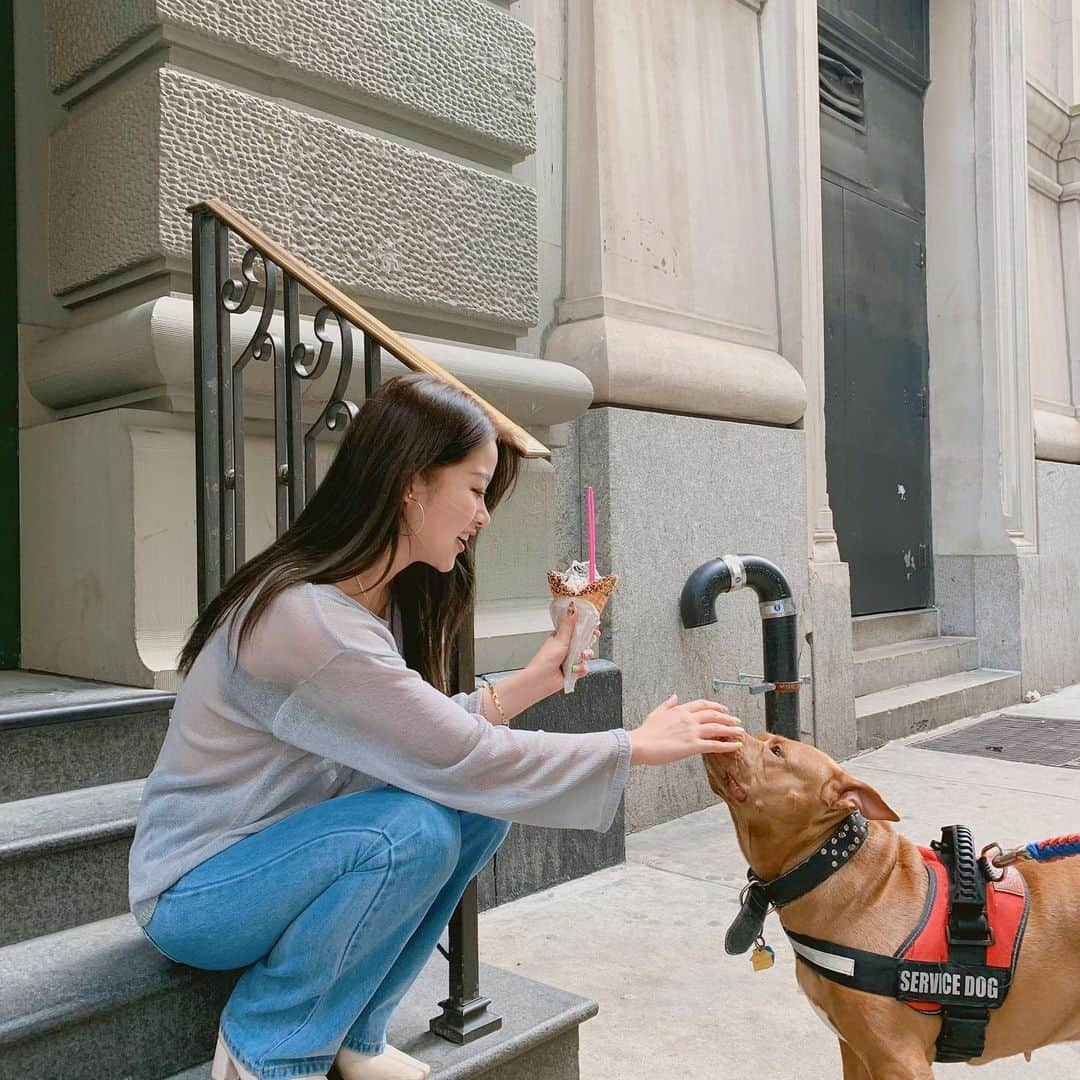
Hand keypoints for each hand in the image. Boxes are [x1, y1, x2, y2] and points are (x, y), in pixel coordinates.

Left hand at [526, 602, 599, 695]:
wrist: (541, 680)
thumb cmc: (545, 660)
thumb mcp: (560, 639)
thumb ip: (569, 624)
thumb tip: (573, 608)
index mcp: (562, 637)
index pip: (577, 629)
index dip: (587, 629)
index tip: (594, 629)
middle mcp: (567, 648)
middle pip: (584, 642)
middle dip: (588, 644)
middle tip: (588, 643)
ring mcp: (570, 659)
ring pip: (586, 655)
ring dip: (584, 657)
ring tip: (578, 658)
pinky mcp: (573, 671)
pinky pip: (584, 668)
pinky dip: (581, 669)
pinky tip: (575, 669)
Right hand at [628, 694, 743, 765]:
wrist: (640, 744)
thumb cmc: (646, 732)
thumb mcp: (656, 712)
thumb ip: (668, 703)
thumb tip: (674, 695)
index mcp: (680, 710)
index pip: (702, 705)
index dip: (715, 706)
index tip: (723, 709)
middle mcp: (689, 719)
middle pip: (714, 715)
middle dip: (727, 717)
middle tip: (736, 721)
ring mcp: (692, 732)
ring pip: (717, 728)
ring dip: (731, 729)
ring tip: (740, 732)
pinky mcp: (693, 746)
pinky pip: (714, 745)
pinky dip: (727, 745)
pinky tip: (736, 746)